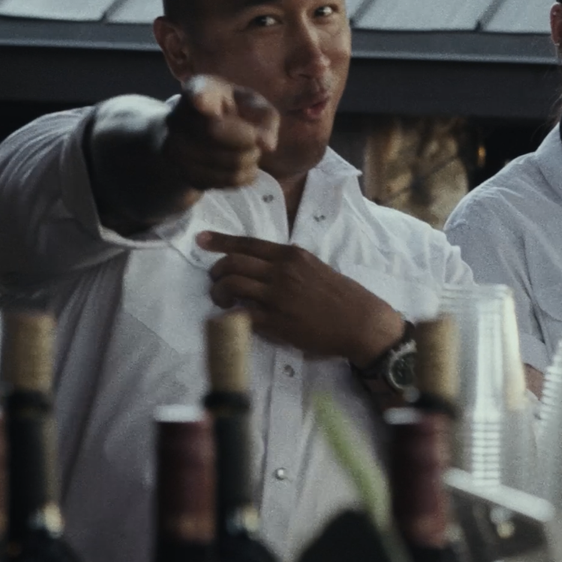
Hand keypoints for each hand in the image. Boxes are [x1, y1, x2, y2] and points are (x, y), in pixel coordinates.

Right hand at [161, 76, 278, 191]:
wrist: (204, 135)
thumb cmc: (235, 112)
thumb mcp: (254, 106)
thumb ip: (265, 118)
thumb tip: (268, 145)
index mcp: (200, 90)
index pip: (197, 94)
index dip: (199, 98)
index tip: (201, 101)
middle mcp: (178, 116)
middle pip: (213, 131)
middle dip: (245, 140)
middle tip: (255, 140)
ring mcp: (174, 147)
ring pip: (218, 161)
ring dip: (246, 161)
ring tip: (251, 154)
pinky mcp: (181, 173)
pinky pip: (218, 181)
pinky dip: (239, 178)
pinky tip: (243, 168)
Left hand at [198, 232, 404, 364]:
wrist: (360, 321)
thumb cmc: (340, 295)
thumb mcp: (314, 267)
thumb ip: (288, 265)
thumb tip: (262, 268)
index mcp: (290, 255)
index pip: (247, 243)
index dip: (220, 241)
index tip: (201, 240)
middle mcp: (281, 271)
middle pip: (233, 263)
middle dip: (216, 271)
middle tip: (215, 280)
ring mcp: (277, 296)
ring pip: (232, 285)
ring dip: (219, 293)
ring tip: (223, 301)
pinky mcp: (276, 321)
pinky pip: (242, 314)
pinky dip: (231, 315)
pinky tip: (233, 318)